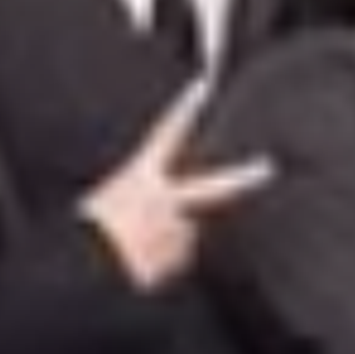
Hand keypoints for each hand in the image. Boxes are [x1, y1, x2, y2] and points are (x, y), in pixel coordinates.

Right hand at [80, 86, 276, 291]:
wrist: (85, 265)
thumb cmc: (89, 232)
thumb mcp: (105, 201)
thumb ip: (140, 196)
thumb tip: (169, 206)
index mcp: (138, 177)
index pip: (165, 135)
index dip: (185, 109)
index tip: (203, 87)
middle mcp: (164, 200)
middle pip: (214, 186)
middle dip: (244, 176)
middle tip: (268, 167)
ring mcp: (174, 229)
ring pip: (185, 235)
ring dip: (167, 242)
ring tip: (134, 250)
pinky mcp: (175, 258)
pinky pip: (175, 262)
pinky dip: (162, 265)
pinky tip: (138, 266)